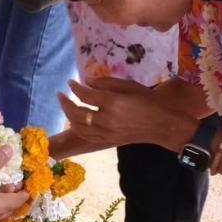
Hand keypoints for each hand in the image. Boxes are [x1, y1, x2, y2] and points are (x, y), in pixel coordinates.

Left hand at [57, 79, 195, 151]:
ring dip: (68, 116)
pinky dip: (77, 128)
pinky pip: (86, 136)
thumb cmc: (148, 100)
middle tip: (60, 94)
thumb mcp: (129, 85)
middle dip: (65, 102)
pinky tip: (74, 121)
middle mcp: (106, 119)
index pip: (85, 95)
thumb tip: (86, 81)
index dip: (75, 87)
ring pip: (78, 127)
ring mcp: (106, 132)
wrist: (161, 124)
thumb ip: (106, 83)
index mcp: (113, 102)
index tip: (70, 81)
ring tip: (65, 106)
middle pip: (77, 112)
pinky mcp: (108, 140)